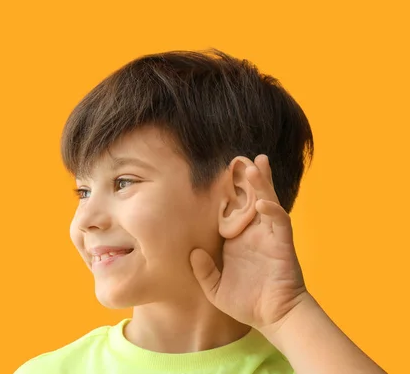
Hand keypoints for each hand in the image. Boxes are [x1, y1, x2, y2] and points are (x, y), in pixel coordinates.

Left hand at [190, 155, 307, 331]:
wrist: (274, 317)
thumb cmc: (246, 303)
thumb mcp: (215, 288)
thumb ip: (203, 271)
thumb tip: (193, 253)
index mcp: (237, 239)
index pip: (232, 210)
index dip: (227, 192)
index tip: (217, 173)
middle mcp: (253, 233)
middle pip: (251, 198)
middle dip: (248, 178)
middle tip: (241, 157)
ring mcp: (269, 236)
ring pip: (267, 203)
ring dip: (262, 184)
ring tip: (254, 164)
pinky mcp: (282, 245)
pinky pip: (280, 223)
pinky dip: (272, 211)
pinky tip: (262, 202)